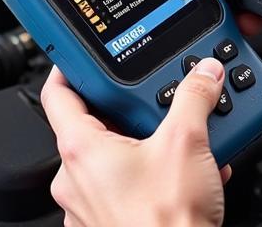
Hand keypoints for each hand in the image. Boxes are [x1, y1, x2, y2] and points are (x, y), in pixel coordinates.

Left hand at [41, 59, 229, 226]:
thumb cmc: (167, 223)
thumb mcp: (187, 141)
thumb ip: (194, 96)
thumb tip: (204, 73)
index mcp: (81, 149)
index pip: (58, 93)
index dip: (69, 66)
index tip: (81, 53)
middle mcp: (76, 179)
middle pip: (95, 123)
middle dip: (130, 108)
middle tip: (156, 96)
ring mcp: (90, 207)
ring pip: (115, 156)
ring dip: (148, 142)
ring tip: (183, 137)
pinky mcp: (110, 225)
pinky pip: (127, 186)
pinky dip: (154, 173)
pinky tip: (188, 171)